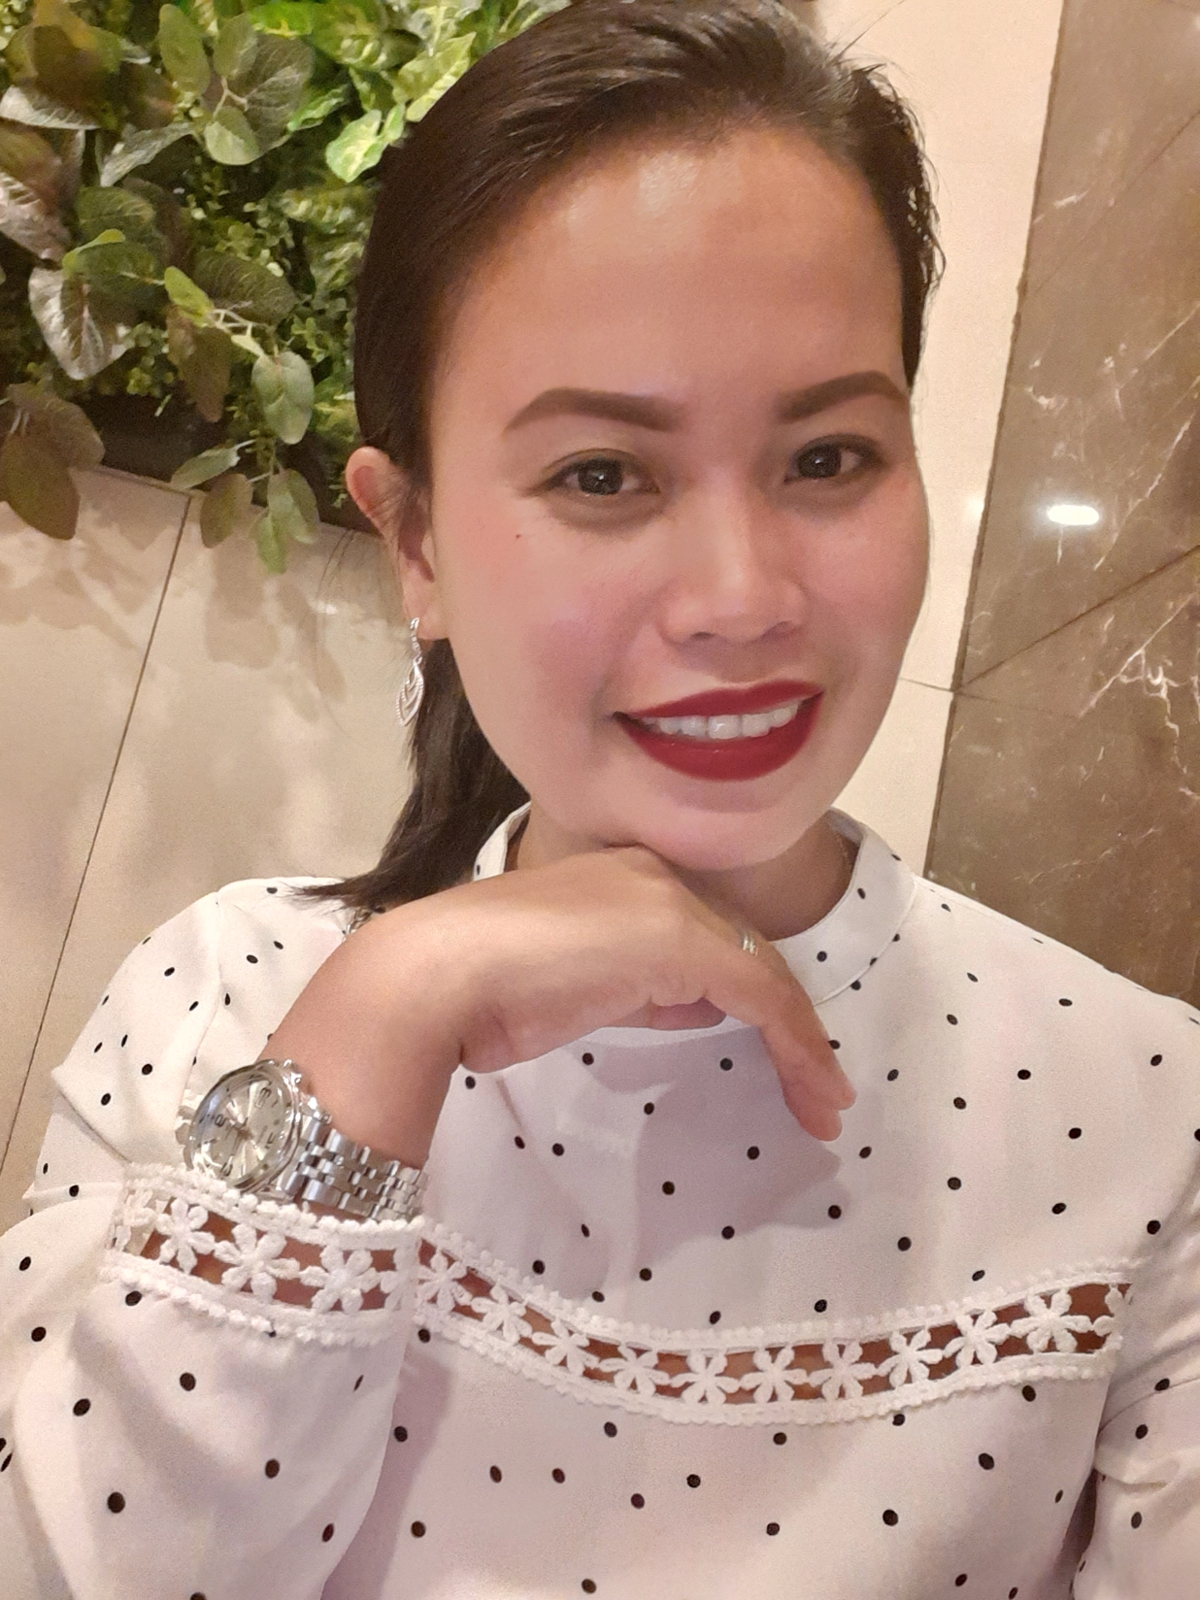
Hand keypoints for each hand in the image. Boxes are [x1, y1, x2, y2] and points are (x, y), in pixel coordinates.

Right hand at [265, 844, 854, 1165]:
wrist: (437, 974)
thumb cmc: (479, 989)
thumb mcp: (575, 987)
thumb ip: (634, 985)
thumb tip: (688, 1002)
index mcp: (624, 881)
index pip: (710, 941)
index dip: (754, 1001)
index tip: (779, 1061)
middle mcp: (656, 879)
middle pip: (747, 953)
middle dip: (788, 1025)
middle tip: (815, 1090)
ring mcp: (670, 904)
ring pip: (765, 973)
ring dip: (802, 1045)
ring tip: (824, 1105)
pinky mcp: (682, 940)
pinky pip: (762, 994)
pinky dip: (796, 1045)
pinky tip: (813, 1091)